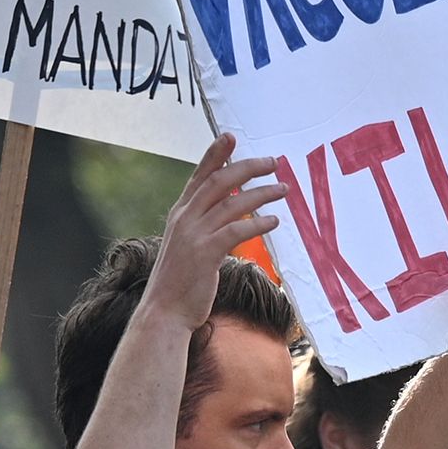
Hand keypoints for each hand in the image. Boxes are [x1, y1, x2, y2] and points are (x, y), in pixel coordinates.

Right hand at [151, 136, 289, 323]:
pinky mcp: (205, 254)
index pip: (199, 176)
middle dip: (247, 167)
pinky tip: (274, 220)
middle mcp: (185, 219)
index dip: (215, 155)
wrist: (164, 312)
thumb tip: (227, 216)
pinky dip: (257, 223)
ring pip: (231, 203)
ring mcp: (194, 235)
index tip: (230, 136)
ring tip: (283, 189)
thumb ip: (203, 227)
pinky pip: (236, 230)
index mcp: (180, 214)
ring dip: (261, 193)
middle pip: (219, 181)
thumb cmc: (180, 282)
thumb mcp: (188, 247)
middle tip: (273, 161)